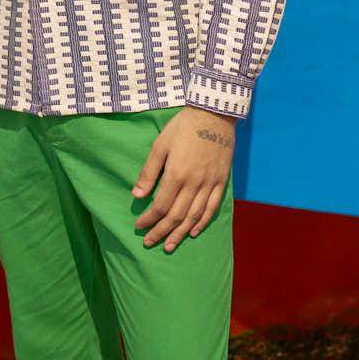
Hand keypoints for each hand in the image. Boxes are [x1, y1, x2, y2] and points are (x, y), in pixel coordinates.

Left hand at [131, 106, 234, 250]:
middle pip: (176, 215)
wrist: (214, 114)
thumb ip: (149, 172)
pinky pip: (213, 208)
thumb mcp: (161, 145)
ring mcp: (210, 184)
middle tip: (149, 243)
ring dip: (180, 233)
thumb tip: (136, 195)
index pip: (160, 205)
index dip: (149, 219)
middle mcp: (194, 183)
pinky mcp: (221, 181)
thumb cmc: (183, 127)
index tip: (139, 226)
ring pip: (194, 216)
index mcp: (177, 174)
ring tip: (169, 245)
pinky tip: (193, 231)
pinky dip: (202, 222)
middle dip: (161, 232)